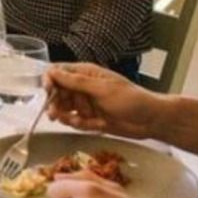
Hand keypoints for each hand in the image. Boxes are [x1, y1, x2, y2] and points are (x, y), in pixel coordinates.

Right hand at [44, 63, 162, 139]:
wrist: (150, 120)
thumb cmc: (131, 99)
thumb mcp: (102, 89)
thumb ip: (76, 82)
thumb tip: (53, 72)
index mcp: (86, 74)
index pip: (59, 72)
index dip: (50, 80)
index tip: (48, 91)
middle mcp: (83, 88)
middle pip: (58, 92)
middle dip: (55, 103)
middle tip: (54, 113)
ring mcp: (86, 104)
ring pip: (64, 108)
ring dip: (65, 116)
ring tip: (74, 121)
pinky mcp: (90, 119)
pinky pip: (75, 122)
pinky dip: (79, 124)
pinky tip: (91, 125)